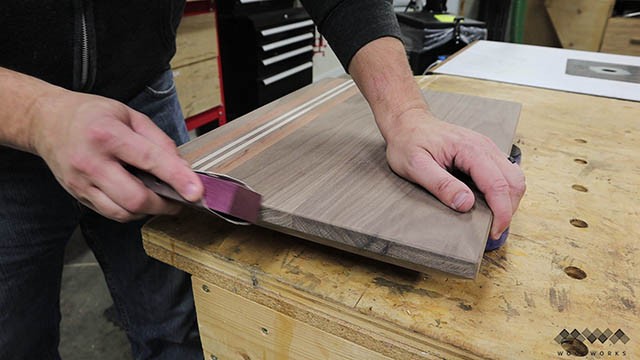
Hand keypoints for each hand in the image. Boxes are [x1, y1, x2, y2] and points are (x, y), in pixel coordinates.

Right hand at [31, 90, 202, 221]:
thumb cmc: (91, 115)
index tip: (196, 191)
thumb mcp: (129, 115)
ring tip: (159, 197)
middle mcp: (92, 161)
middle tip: (180, 198)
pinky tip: (138, 198)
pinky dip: (131, 211)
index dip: (177, 178)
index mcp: (107, 134)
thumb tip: (182, 167)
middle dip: (165, 203)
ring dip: (149, 210)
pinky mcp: (78, 195)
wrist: (47, 121)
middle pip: (135, 197)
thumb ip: (158, 141)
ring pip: (123, 212)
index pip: (149, 160)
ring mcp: (81, 182)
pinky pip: (111, 213)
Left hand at [384, 108, 525, 239]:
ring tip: (492, 219)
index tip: (493, 232)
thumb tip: (466, 203)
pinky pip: (505, 173)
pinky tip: (489, 203)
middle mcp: (484, 147)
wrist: (408, 123)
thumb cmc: (409, 143)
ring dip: (509, 200)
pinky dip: (504, 191)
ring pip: (514, 177)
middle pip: (514, 182)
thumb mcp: (416, 167)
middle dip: (509, 209)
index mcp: (470, 149)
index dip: (501, 212)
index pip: (498, 185)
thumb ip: (441, 185)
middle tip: (493, 230)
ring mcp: (487, 148)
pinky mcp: (485, 153)